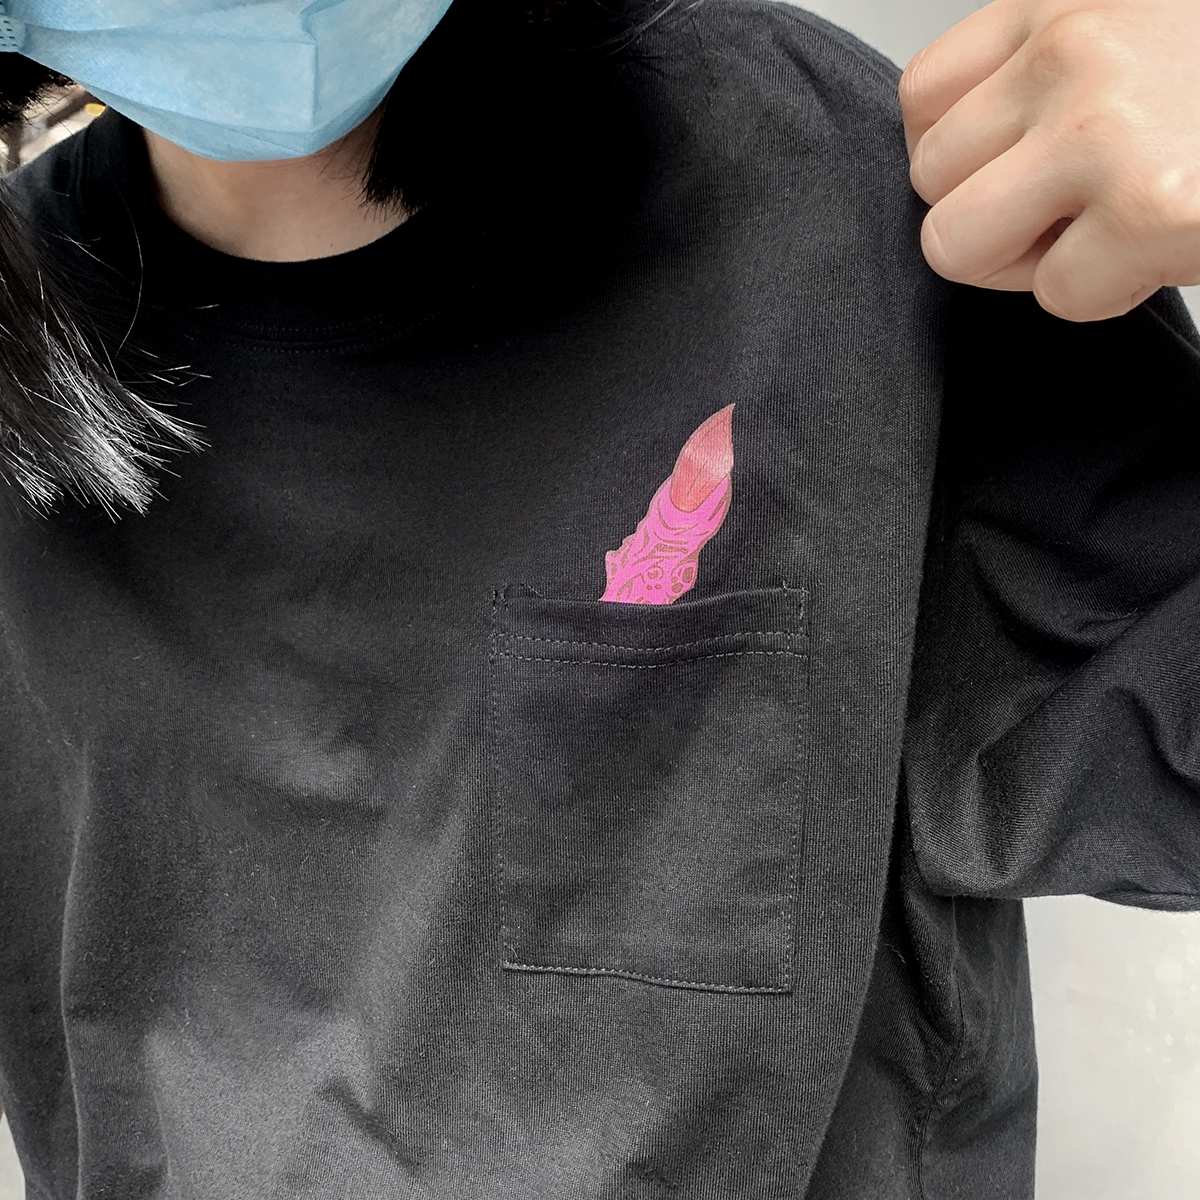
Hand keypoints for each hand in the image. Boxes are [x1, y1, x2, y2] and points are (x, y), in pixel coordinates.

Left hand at [900, 0, 1199, 321]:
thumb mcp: (1142, 31)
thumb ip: (1055, 72)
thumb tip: (972, 153)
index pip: (922, 97)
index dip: (958, 158)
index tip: (1015, 172)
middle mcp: (1073, 48)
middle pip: (928, 179)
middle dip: (989, 218)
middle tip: (1068, 215)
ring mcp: (1102, 127)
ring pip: (955, 243)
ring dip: (1028, 262)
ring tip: (1106, 232)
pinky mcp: (1147, 209)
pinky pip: (1055, 295)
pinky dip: (1106, 293)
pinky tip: (1164, 246)